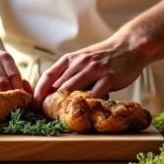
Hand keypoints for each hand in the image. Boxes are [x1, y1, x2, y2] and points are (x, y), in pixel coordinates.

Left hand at [33, 34, 147, 107]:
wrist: (129, 45)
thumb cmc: (105, 56)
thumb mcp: (83, 59)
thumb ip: (70, 73)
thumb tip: (54, 92)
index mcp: (70, 59)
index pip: (48, 75)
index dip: (38, 91)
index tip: (33, 105)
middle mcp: (80, 63)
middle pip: (58, 86)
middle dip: (49, 103)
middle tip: (45, 117)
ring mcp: (94, 70)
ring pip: (73, 90)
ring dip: (65, 106)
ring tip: (59, 118)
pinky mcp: (109, 77)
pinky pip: (95, 94)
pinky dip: (87, 105)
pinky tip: (84, 113)